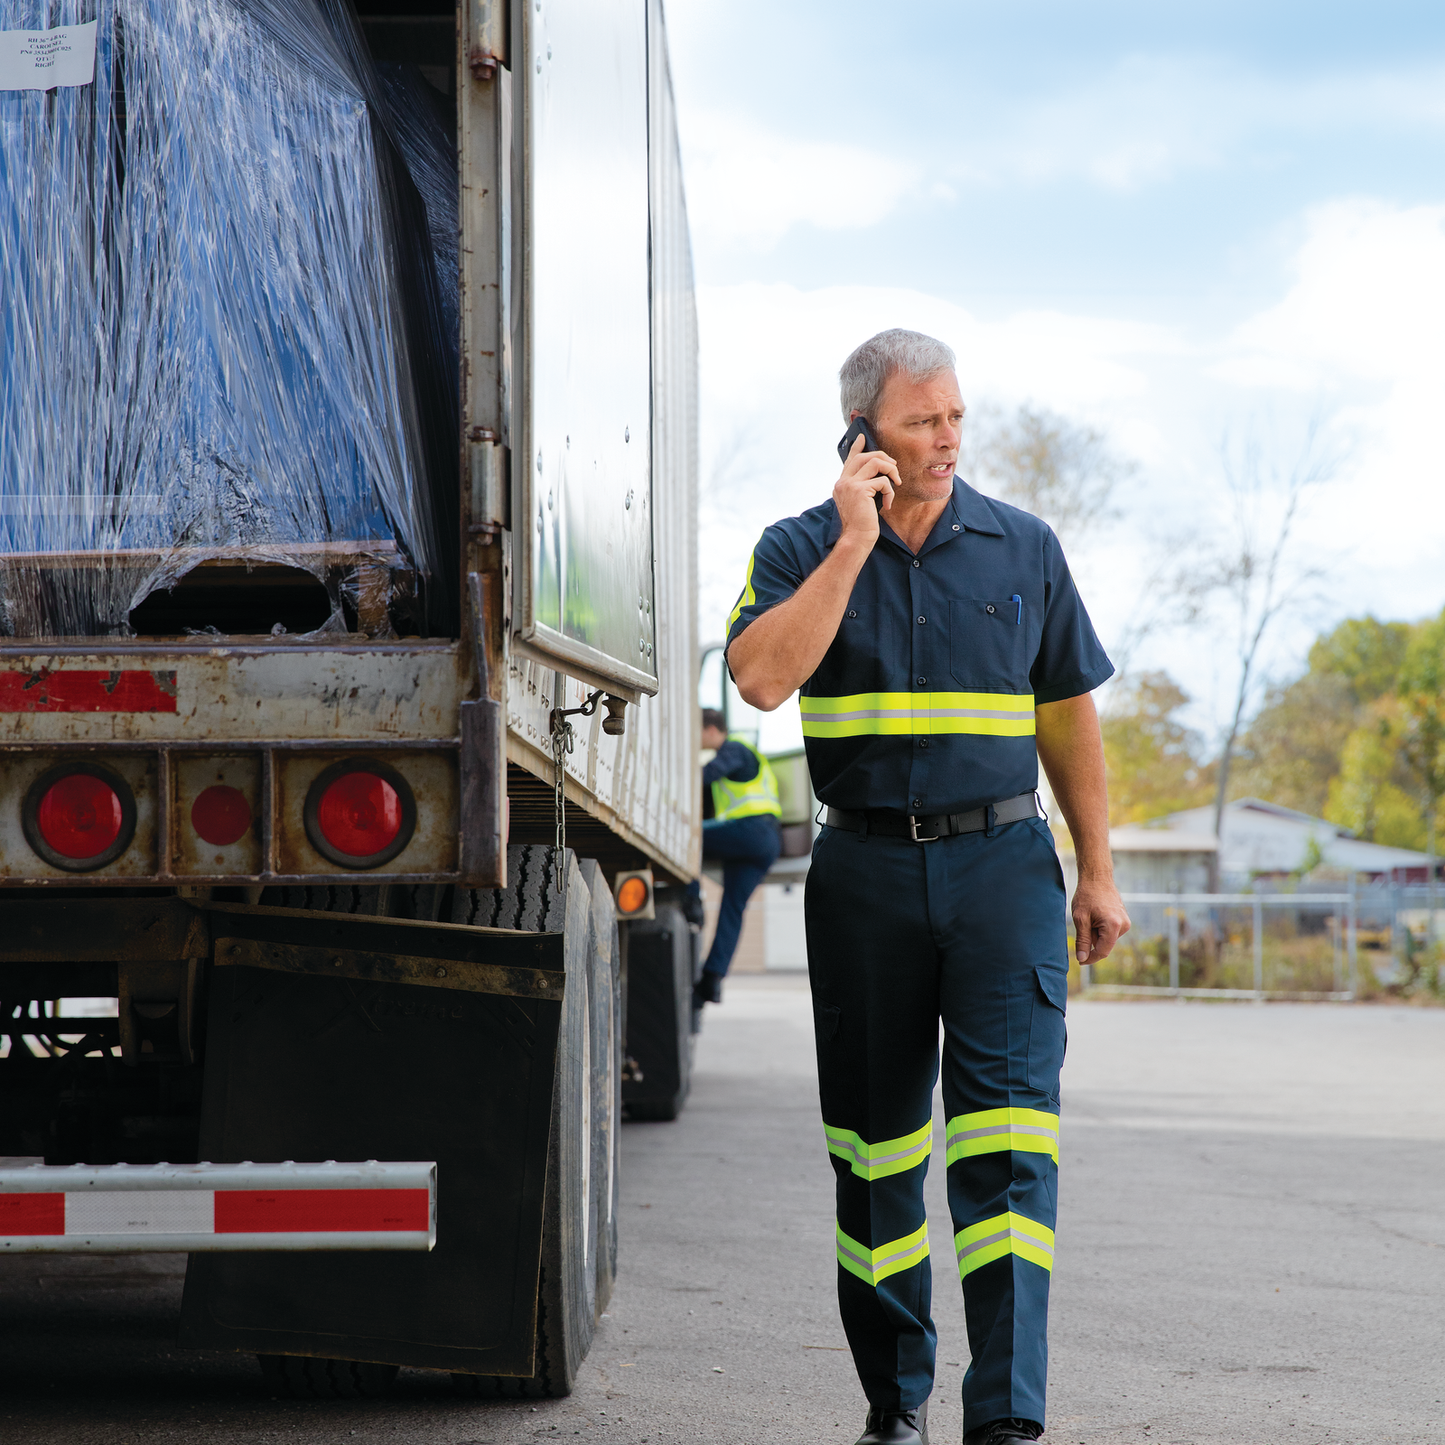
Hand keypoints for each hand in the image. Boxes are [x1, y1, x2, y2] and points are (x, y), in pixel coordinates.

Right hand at [833, 430, 899, 545]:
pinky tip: (888, 504)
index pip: (849, 460)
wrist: (856, 538)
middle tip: (894, 470)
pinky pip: (883, 481)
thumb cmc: (861, 524)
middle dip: (884, 459)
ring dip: (891, 471)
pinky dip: (890, 492)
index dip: (856, 447)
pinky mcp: (859, 490)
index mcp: (841, 484)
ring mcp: (849, 485)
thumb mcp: (861, 502)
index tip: (862, 438)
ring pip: (875, 462)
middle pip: (865, 456)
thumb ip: (864, 487)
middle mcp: (842, 482)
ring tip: (896, 483)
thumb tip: (880, 475)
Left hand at [1071, 876, 1129, 963]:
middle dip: (1092, 940)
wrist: (1096, 877)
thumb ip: (1082, 941)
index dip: (1090, 958)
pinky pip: (1110, 931)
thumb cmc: (1087, 896)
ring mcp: (1125, 922)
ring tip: (1090, 917)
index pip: (1103, 951)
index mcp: (1114, 926)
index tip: (1079, 961)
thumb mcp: (1080, 919)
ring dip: (1095, 933)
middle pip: (1105, 945)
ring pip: (1107, 938)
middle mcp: (1124, 925)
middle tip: (1083, 924)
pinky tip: (1096, 915)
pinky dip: (1100, 928)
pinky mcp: (1124, 919)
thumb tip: (1082, 958)